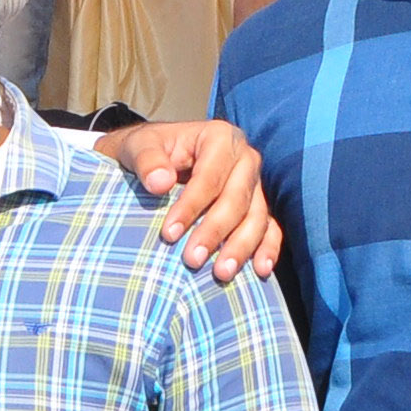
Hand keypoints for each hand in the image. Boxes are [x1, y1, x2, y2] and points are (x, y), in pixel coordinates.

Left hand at [97, 118, 280, 281]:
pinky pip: (270, 228)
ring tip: (221, 274)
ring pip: (256, 217)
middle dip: (215, 231)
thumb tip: (160, 183)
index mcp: (220, 137)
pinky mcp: (260, 206)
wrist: (162, 157)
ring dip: (241, 247)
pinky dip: (268, 249)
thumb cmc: (151, 152)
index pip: (209, 176)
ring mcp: (255, 184)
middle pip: (237, 198)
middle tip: (191, 260)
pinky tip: (260, 270)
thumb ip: (147, 160)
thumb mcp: (139, 147)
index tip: (168, 234)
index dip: (191, 206)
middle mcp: (245, 158)